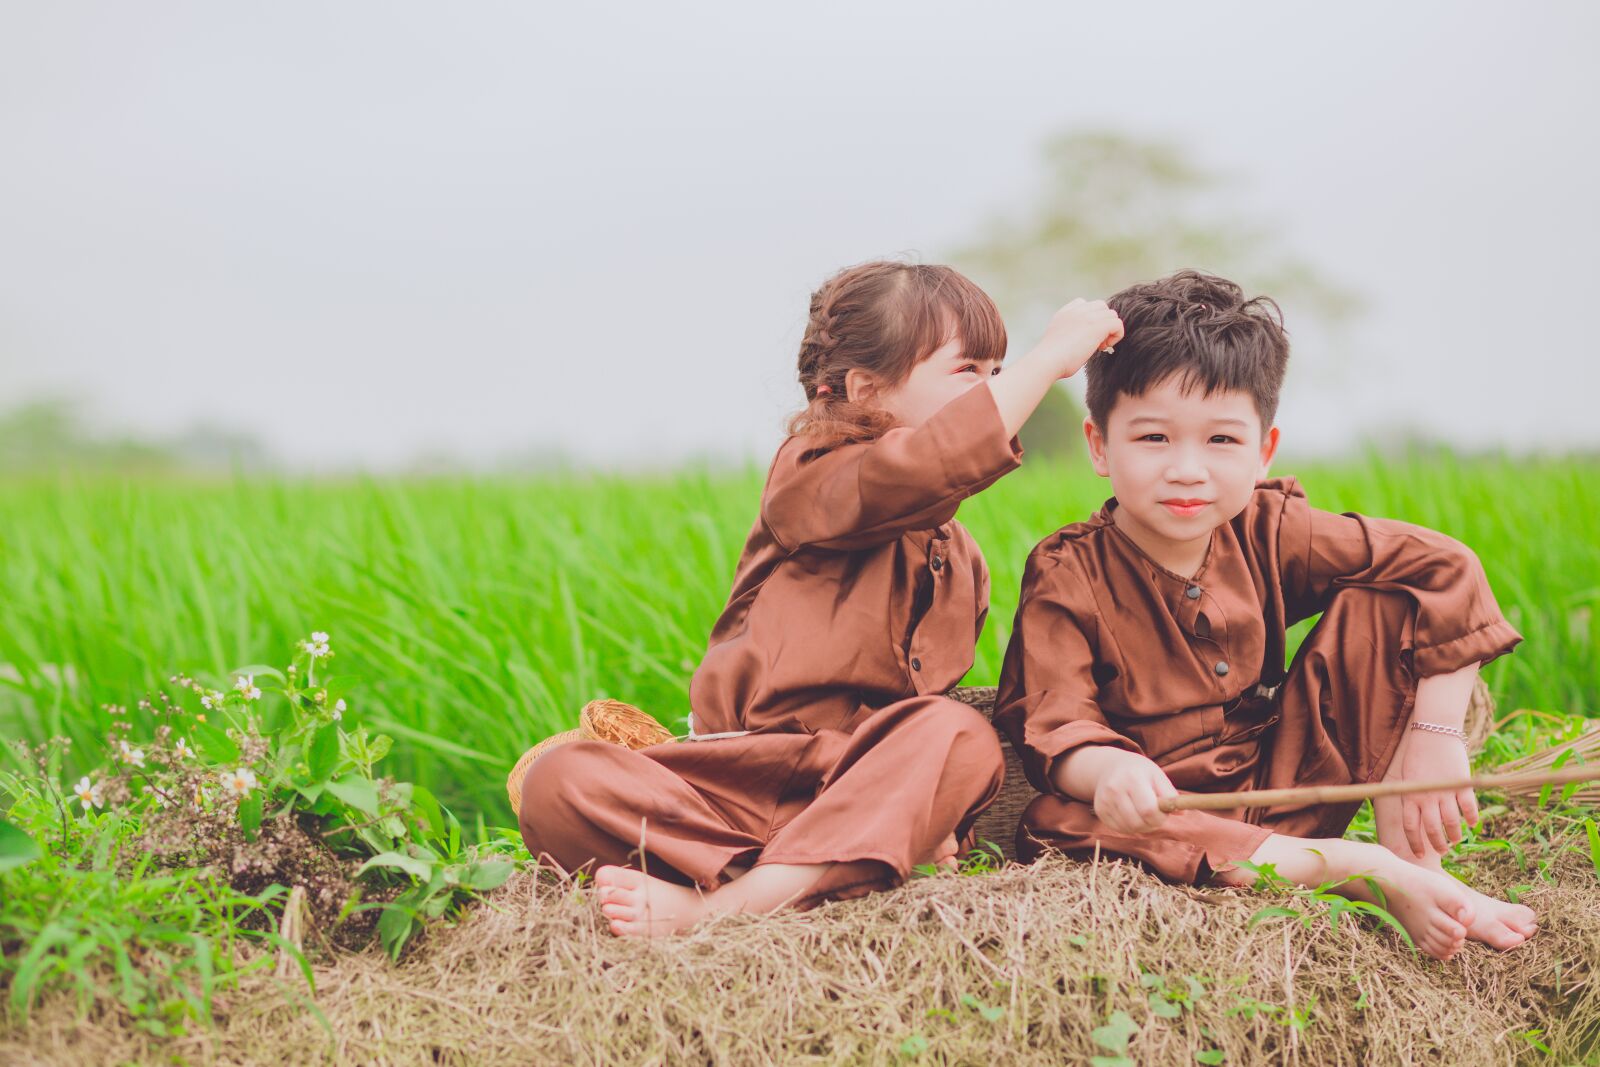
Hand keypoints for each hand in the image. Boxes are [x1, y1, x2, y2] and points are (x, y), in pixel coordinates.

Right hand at [1035, 299, 1123, 379]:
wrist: (1047, 360)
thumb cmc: (1051, 360)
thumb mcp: (1058, 341)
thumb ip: (1069, 334)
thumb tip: (1081, 344)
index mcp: (1065, 313)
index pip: (1084, 303)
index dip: (1091, 318)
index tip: (1085, 336)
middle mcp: (1077, 311)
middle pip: (1101, 306)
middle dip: (1102, 322)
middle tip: (1095, 342)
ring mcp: (1087, 316)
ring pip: (1111, 314)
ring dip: (1109, 330)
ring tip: (1100, 346)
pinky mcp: (1097, 326)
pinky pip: (1117, 324)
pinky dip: (1116, 336)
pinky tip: (1103, 347)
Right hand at [1092, 750, 1177, 833]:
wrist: (1109, 766)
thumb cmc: (1138, 771)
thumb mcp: (1157, 775)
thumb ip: (1170, 794)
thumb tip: (1181, 812)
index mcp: (1132, 778)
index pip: (1148, 810)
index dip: (1160, 818)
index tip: (1163, 814)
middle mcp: (1114, 789)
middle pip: (1137, 823)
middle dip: (1151, 824)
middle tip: (1154, 816)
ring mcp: (1104, 801)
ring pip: (1128, 828)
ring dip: (1141, 827)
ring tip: (1143, 814)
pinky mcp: (1099, 810)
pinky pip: (1119, 829)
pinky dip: (1129, 827)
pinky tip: (1131, 815)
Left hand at [1377, 729, 1478, 858]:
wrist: (1434, 732)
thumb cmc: (1418, 755)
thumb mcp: (1407, 777)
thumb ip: (1410, 797)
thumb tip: (1415, 818)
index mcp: (1410, 796)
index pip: (1411, 827)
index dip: (1416, 843)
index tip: (1420, 854)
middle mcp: (1426, 797)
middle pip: (1432, 829)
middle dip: (1438, 844)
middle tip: (1443, 850)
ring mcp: (1445, 792)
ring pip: (1451, 823)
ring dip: (1455, 835)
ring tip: (1457, 840)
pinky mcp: (1462, 785)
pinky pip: (1469, 808)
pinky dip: (1472, 818)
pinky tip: (1472, 824)